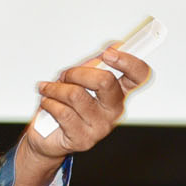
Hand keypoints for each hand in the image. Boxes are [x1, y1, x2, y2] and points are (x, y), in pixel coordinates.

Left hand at [22, 44, 150, 167]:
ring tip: (50, 90)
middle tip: (65, 76)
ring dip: (56, 88)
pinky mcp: (83, 139)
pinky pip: (62, 111)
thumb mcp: (80, 78)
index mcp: (118, 93)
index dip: (129, 62)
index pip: (138, 76)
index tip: (110, 53)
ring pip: (76, 94)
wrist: (46, 135)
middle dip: (77, 72)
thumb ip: (95, 63)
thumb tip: (115, 45)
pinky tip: (48, 104)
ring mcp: (100, 127)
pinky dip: (49, 102)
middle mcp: (114, 110)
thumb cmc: (65, 105)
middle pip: (106, 81)